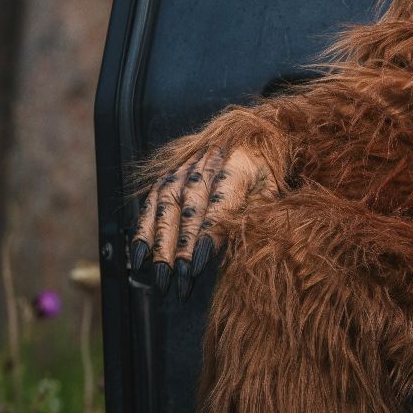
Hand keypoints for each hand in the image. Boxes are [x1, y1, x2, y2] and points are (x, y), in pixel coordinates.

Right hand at [128, 145, 274, 298]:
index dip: (206, 235)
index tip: (196, 264)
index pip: (219, 204)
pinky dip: (143, 230)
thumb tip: (241, 241)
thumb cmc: (263, 169)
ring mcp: (184, 169)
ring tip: (161, 274)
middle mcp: (205, 165)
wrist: (250, 134)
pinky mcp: (169, 175)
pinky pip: (151, 203)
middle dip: (181, 246)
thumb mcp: (272, 187)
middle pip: (189, 208)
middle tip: (179, 278)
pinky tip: (140, 256)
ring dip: (161, 243)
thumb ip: (258, 211)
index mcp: (237, 165)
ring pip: (166, 206)